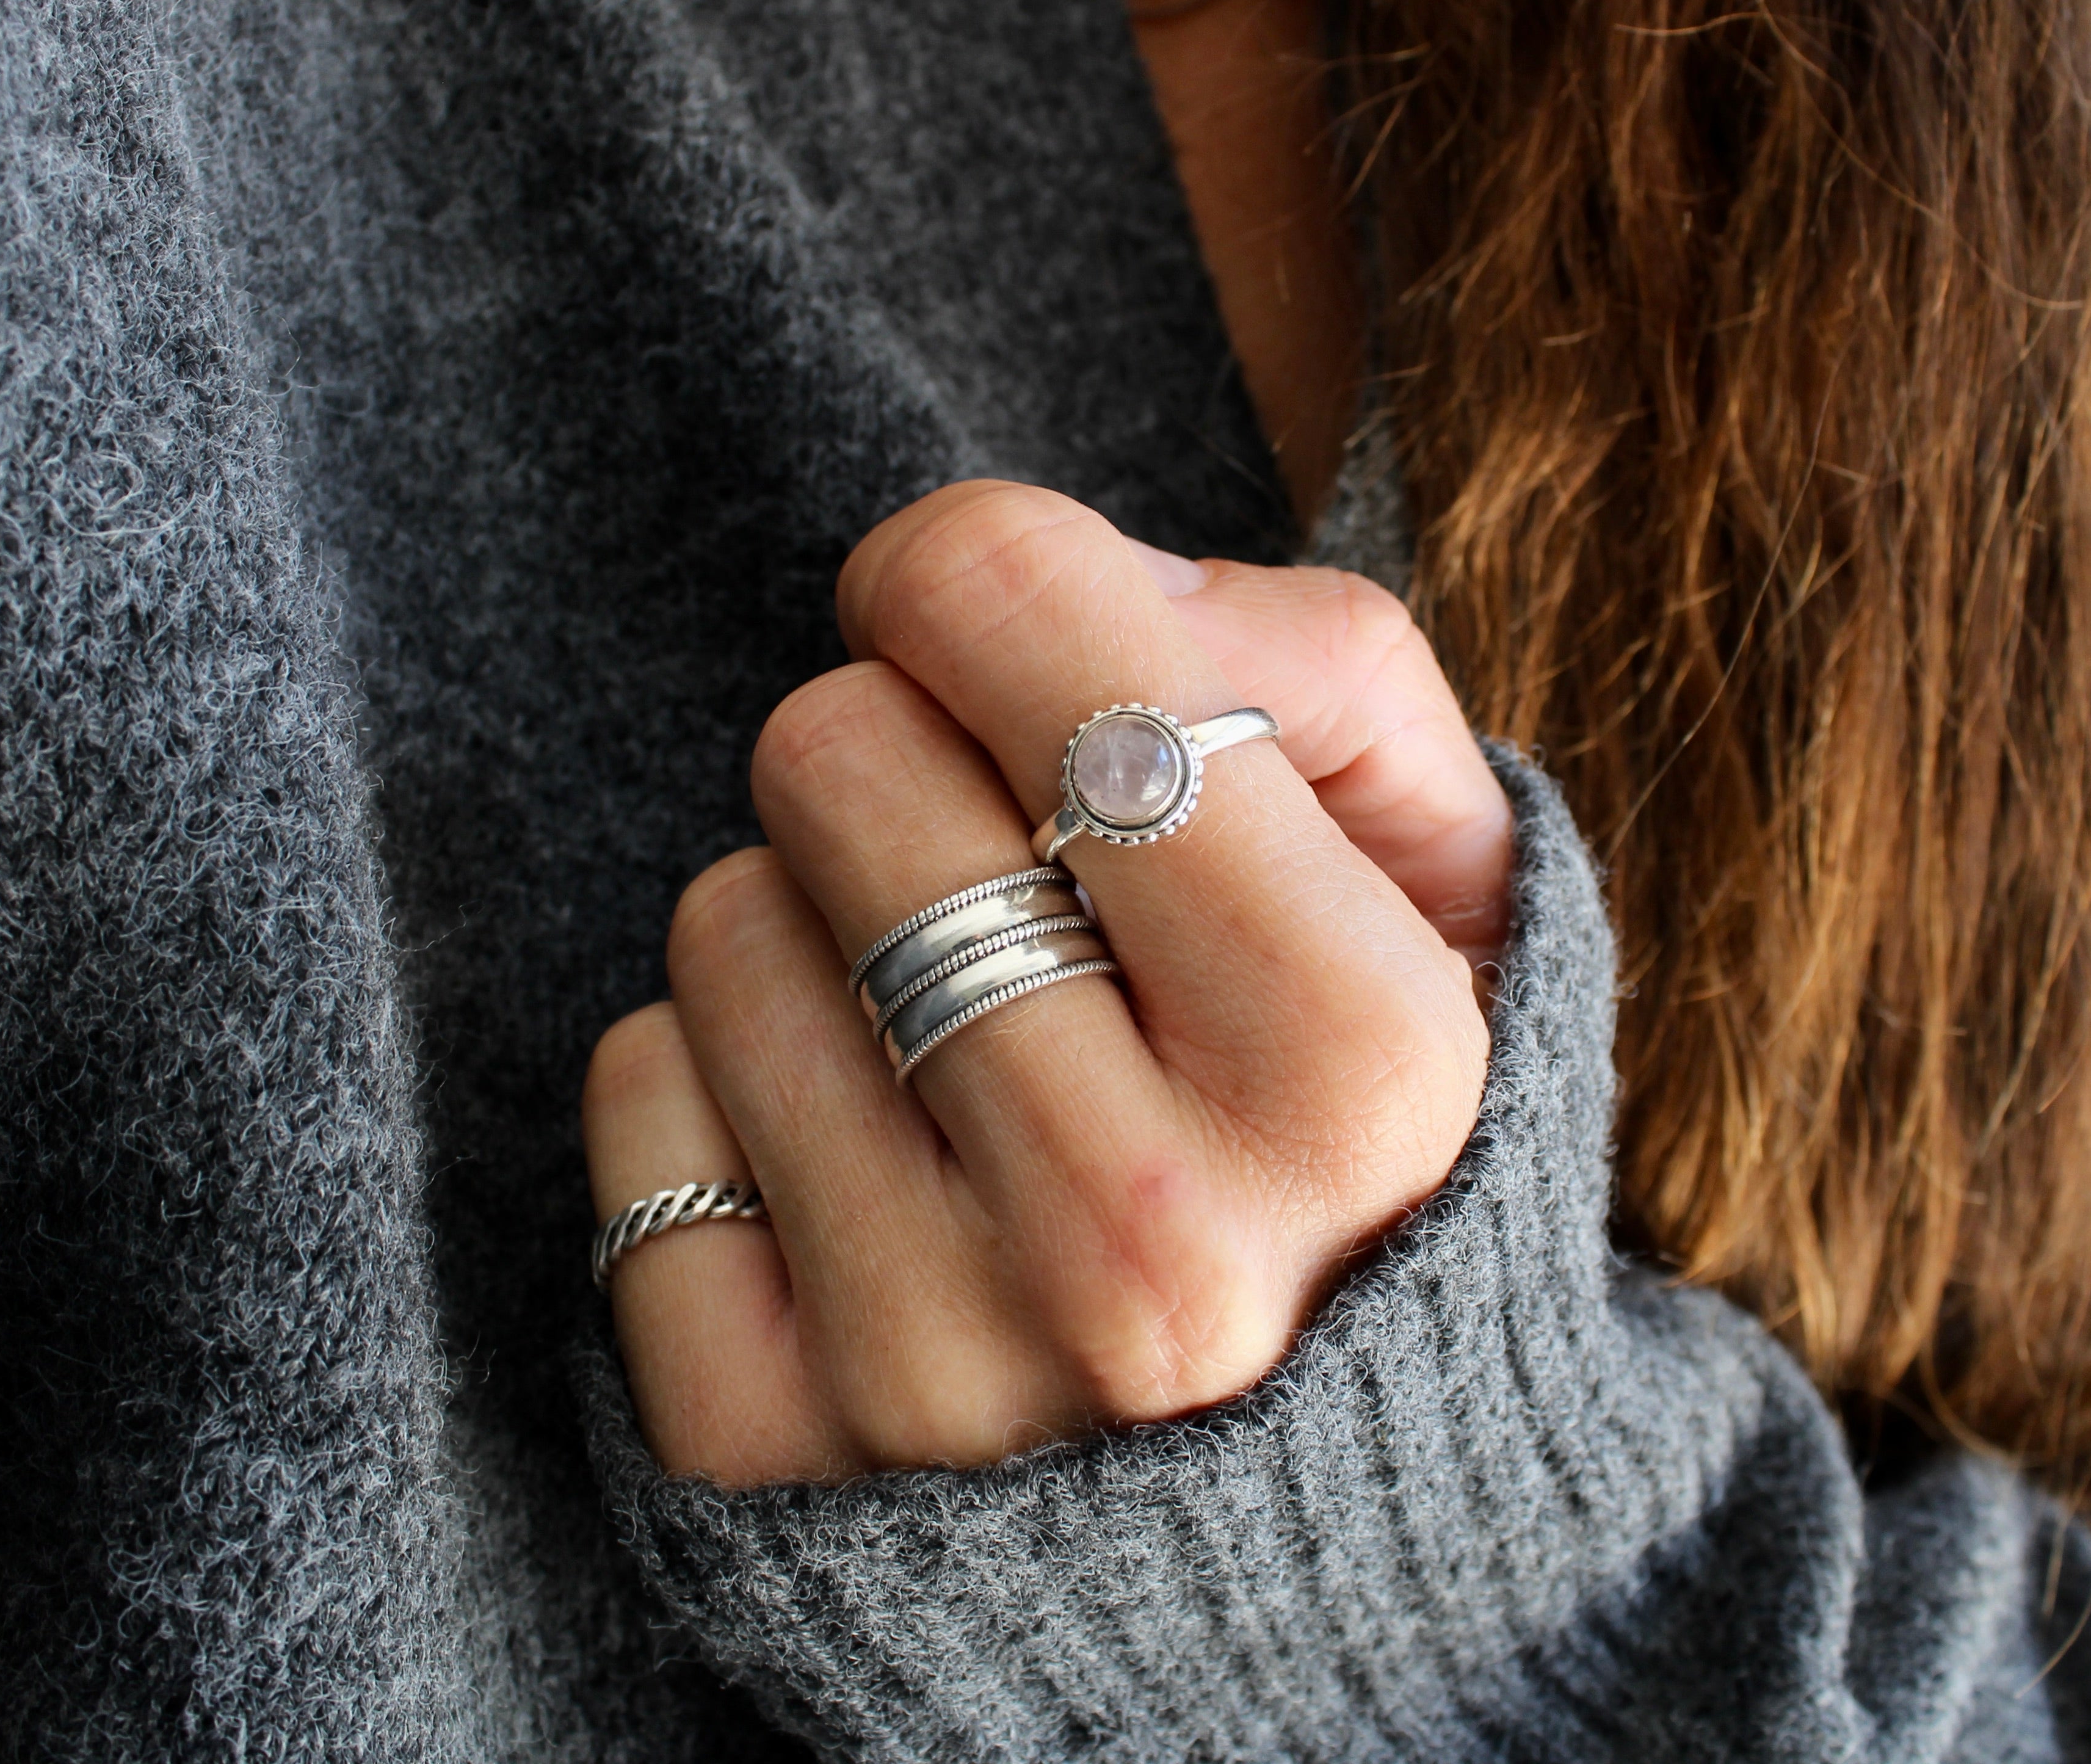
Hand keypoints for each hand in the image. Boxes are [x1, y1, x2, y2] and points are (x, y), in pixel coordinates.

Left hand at [582, 482, 1508, 1483]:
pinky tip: (869, 1160)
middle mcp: (1146, 1232)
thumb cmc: (1365, 1131)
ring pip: (723, 918)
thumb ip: (1310, 667)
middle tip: (1009, 875)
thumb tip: (1029, 586)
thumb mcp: (1453, 884)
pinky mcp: (759, 1445)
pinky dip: (728, 1081)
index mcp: (1353, 1057)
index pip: (1012, 607)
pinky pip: (636, 1086)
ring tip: (959, 1037)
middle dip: (905, 760)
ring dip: (821, 929)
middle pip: (833, 750)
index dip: (979, 574)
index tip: (1006, 639)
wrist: (1310, 1516)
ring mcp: (941, 1362)